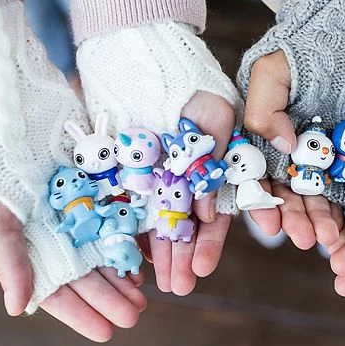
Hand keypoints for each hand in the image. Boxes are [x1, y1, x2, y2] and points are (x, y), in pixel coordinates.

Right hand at [0, 195, 146, 341]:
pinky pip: (115, 227)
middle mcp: (59, 243)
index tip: (105, 332)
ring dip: (122, 280)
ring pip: (104, 257)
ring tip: (142, 298)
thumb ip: (10, 262)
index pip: (59, 292)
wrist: (15, 134)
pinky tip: (139, 264)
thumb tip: (18, 308)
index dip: (81, 314)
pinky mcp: (97, 198)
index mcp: (33, 255)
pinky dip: (126, 247)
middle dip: (111, 300)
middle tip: (134, 315)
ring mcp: (80, 220)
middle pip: (89, 279)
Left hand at [141, 91, 234, 294]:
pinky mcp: (126, 169)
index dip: (209, 241)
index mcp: (209, 167)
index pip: (213, 211)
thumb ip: (217, 161)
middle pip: (184, 224)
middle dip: (183, 256)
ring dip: (160, 252)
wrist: (146, 58)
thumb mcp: (218, 116)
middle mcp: (183, 176)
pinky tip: (133, 254)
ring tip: (160, 283)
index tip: (202, 268)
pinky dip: (131, 229)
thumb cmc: (190, 84)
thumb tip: (206, 211)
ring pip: (157, 220)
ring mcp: (154, 175)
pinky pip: (129, 204)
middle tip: (180, 287)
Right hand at [244, 52, 342, 250]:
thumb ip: (263, 108)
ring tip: (331, 241)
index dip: (262, 203)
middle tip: (306, 239)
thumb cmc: (303, 47)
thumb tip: (282, 146)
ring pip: (322, 194)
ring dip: (323, 220)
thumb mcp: (270, 71)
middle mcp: (294, 149)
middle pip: (291, 192)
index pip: (258, 177)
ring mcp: (327, 153)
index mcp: (267, 135)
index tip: (271, 225)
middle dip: (296, 219)